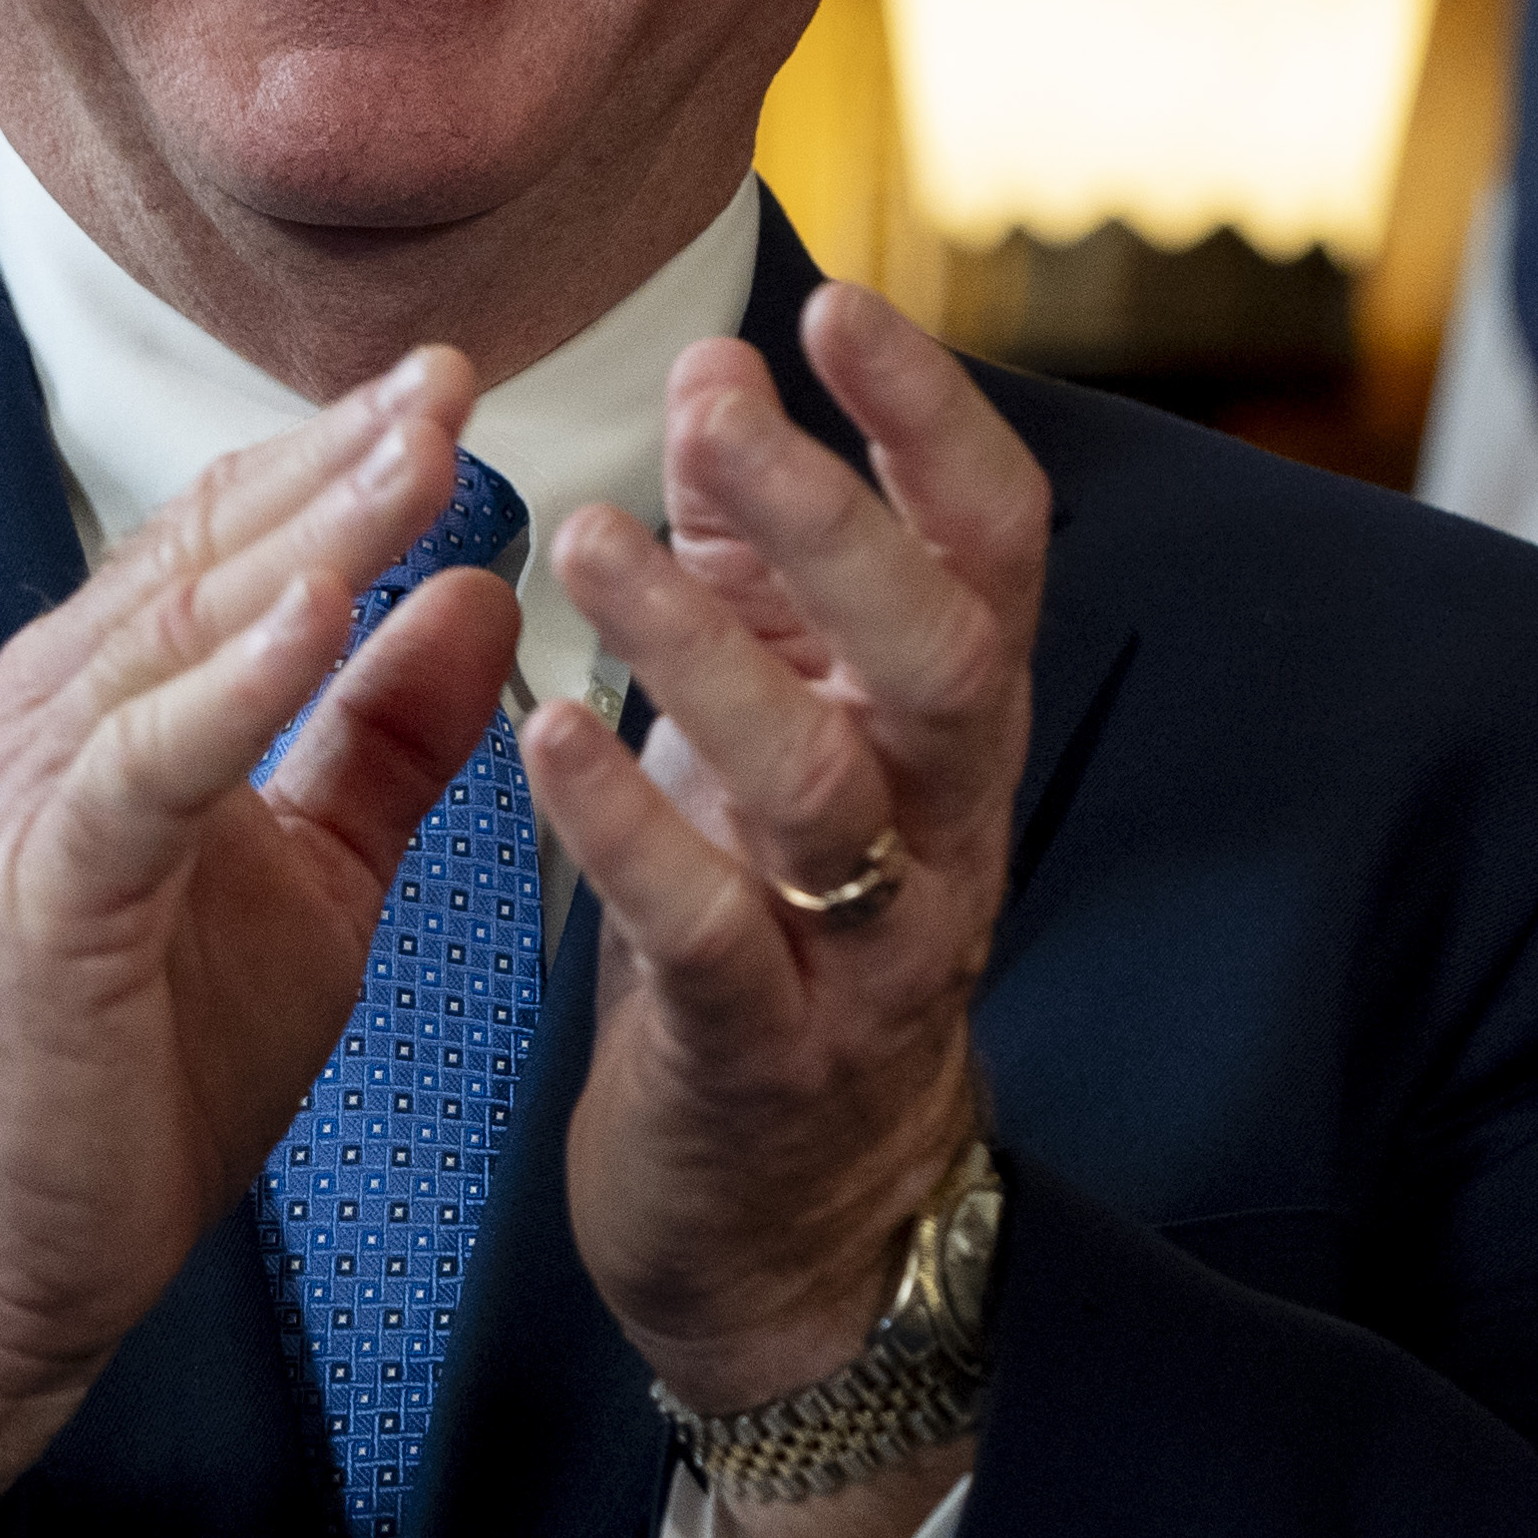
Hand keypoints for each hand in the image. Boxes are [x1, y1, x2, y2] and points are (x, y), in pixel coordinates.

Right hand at [0, 350, 515, 1537]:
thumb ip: (381, 740)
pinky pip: (142, 763)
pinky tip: (318, 613)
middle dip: (330, 465)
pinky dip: (230, 682)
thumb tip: (477, 594)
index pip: (217, 547)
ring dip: (303, 540)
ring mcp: (17, 796)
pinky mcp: (34, 887)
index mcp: (90, 709)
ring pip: (172, 635)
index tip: (446, 388)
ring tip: (415, 459)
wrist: (4, 1257)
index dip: (329, 461)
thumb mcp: (309, 884)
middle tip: (450, 378)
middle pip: (197, 558)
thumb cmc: (141, 1077)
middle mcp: (31, 722)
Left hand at [526, 285, 1046, 1537]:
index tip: (838, 306)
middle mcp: (942, 829)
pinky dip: (630, 831)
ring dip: (702, 653)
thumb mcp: (790, 730)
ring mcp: (867, 954)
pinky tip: (544, 733)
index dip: (932, 422)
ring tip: (590, 537)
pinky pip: (714, 937)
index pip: (993, 547)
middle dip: (830, 518)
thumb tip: (726, 371)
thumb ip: (765, 569)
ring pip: (820, 787)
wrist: (792, 1231)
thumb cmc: (778, 930)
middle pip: (938, 650)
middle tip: (712, 404)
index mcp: (950, 730)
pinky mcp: (764, 1060)